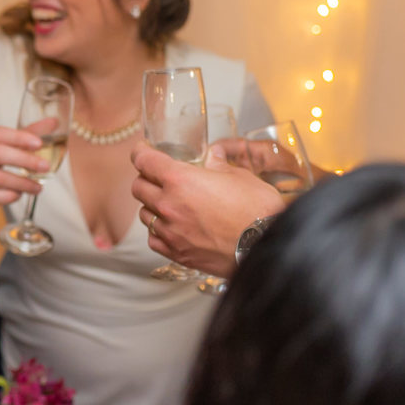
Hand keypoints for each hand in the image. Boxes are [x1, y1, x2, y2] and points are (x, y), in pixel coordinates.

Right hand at [0, 123, 47, 212]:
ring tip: (37, 187)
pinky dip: (7, 196)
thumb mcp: (0, 143)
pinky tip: (19, 195)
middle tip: (44, 167)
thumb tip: (54, 121)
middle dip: (23, 160)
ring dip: (20, 183)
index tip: (38, 144)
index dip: (18, 138)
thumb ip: (26, 133)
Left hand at [132, 142, 284, 277]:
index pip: (144, 161)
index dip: (140, 152)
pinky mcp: (177, 253)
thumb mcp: (239, 176)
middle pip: (138, 187)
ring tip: (167, 203)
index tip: (142, 151)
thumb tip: (212, 157)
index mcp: (180, 180)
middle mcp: (168, 205)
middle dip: (146, 178)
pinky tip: (171, 227)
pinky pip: (154, 238)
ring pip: (144, 214)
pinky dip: (158, 230)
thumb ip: (218, 165)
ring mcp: (171, 231)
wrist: (266, 246)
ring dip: (151, 205)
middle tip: (157, 176)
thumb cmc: (258, 209)